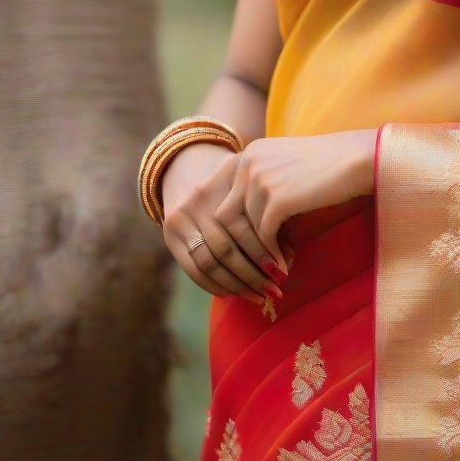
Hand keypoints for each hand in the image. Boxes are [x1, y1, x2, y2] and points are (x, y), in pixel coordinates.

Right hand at [161, 141, 283, 307]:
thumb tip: (290, 254)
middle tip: (274, 290)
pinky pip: (192, 268)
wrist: (186, 164)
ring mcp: (181, 217)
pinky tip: (232, 293)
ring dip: (236, 285)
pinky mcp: (169, 234)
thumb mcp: (249, 181)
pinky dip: (213, 285)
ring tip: (258, 296)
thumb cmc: (232, 180)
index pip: (245, 226)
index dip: (265, 252)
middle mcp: (199, 199)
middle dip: (253, 274)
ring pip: (209, 262)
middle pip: (227, 248)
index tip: (284, 271)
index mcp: (224, 183)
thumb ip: (268, 210)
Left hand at [215, 129, 377, 270]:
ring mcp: (260, 179)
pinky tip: (285, 266)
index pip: (226, 199)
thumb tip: (247, 228)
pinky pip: (265, 237)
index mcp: (248, 153)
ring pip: (244, 230)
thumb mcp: (287, 168)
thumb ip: (263, 187)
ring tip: (274, 271)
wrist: (362, 158)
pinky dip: (273, 255)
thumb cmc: (332, 166)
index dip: (235, 229)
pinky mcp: (277, 198)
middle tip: (256, 268)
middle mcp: (248, 162)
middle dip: (239, 246)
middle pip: (225, 217)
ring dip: (257, 255)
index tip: (249, 251)